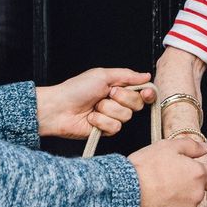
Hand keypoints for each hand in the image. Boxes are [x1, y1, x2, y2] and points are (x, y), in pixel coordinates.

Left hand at [35, 68, 155, 138]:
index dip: (147, 93)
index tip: (146, 92)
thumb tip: (146, 75)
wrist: (59, 108)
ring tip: (94, 106)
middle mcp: (117, 103)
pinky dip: (101, 121)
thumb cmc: (76, 89)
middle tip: (107, 93)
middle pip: (137, 104)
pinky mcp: (105, 131)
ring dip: (108, 109)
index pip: (142, 92)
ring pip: (126, 116)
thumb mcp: (102, 75)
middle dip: (122, 97)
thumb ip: (127, 75)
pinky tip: (90, 118)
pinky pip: (115, 127)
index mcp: (118, 88)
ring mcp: (111, 117)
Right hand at [128, 138, 206, 206]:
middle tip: (165, 186)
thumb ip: (190, 146)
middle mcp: (197, 195)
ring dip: (177, 206)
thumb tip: (204, 148)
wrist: (123, 193)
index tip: (190, 177)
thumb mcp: (166, 146)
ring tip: (157, 198)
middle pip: (198, 194)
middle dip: (186, 190)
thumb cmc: (143, 168)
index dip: (203, 176)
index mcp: (198, 174)